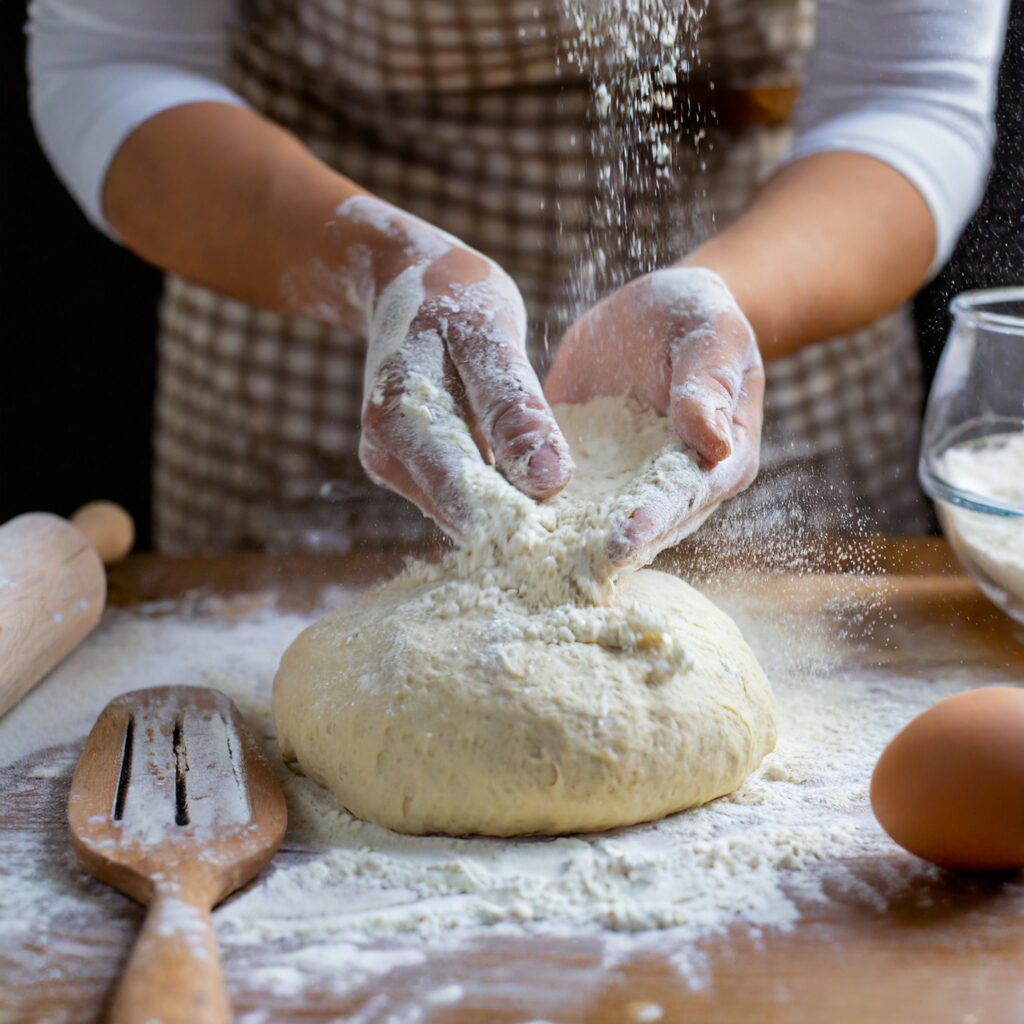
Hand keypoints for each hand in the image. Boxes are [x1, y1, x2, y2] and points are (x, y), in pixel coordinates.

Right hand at [346, 199, 572, 535]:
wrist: (406, 281)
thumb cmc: (454, 295)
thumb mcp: (491, 333)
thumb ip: (515, 406)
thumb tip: (550, 480)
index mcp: (401, 420)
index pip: (466, 499)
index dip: (524, 524)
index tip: (580, 537)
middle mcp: (386, 454)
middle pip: (464, 518)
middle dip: (522, 528)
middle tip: (586, 532)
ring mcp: (393, 465)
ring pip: (463, 515)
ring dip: (513, 515)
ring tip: (567, 508)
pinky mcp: (409, 469)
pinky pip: (461, 498)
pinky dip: (500, 496)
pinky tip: (535, 485)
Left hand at [546, 266, 763, 564]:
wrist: (652, 313)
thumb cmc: (696, 315)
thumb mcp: (709, 333)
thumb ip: (707, 383)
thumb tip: (712, 442)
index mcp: (719, 462)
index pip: (683, 498)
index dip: (651, 522)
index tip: (620, 543)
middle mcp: (672, 487)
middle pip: (638, 528)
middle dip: (602, 549)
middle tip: (565, 572)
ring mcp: (624, 485)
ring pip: (593, 523)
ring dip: (563, 542)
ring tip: (523, 561)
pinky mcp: (583, 473)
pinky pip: (558, 495)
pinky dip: (532, 509)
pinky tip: (496, 523)